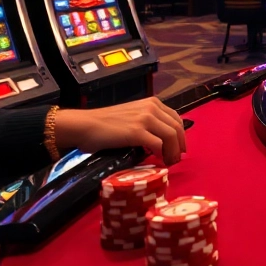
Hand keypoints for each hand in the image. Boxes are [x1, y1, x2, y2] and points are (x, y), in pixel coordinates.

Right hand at [53, 97, 186, 165]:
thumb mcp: (132, 116)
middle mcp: (151, 108)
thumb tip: (160, 140)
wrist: (85, 125)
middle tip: (176, 159)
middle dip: (180, 145)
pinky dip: (162, 154)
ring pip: (171, 136)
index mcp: (152, 103)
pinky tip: (158, 161)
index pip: (176, 119)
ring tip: (169, 162)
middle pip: (177, 128)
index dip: (181, 135)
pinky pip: (159, 144)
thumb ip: (147, 123)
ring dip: (173, 152)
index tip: (179, 148)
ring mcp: (145, 119)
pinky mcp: (137, 132)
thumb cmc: (104, 123)